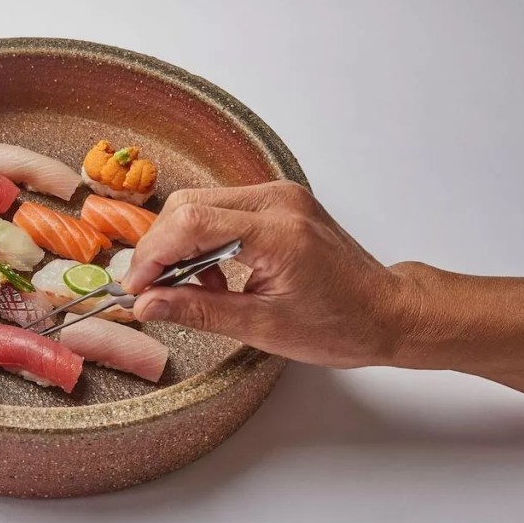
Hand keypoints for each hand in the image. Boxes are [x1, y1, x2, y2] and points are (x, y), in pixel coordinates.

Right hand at [123, 181, 409, 368]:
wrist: (386, 312)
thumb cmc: (339, 324)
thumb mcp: (260, 327)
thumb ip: (197, 310)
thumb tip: (147, 304)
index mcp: (278, 233)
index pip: (191, 223)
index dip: (152, 255)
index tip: (137, 287)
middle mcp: (278, 201)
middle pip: (188, 205)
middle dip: (159, 247)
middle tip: (150, 289)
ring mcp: (280, 196)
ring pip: (200, 204)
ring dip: (179, 244)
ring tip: (185, 287)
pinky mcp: (279, 201)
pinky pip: (222, 209)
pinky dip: (202, 239)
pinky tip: (211, 274)